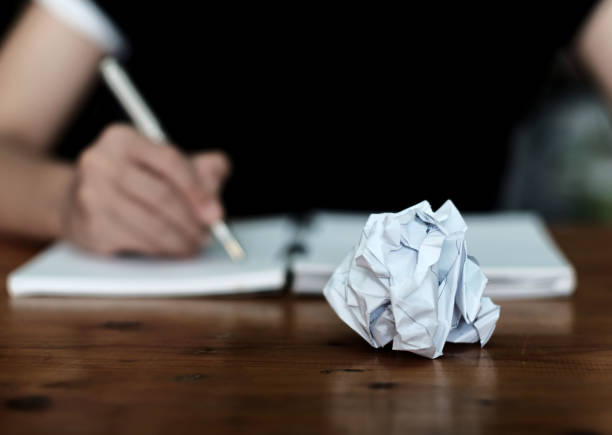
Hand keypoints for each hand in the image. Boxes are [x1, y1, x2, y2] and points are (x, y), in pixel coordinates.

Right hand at [62, 124, 229, 256]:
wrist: (78, 202)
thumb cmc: (135, 181)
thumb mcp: (167, 165)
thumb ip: (202, 168)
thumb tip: (216, 185)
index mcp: (122, 138)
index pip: (169, 161)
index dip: (197, 189)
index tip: (215, 214)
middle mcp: (100, 162)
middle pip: (161, 195)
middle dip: (191, 221)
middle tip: (208, 236)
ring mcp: (90, 195)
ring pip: (151, 224)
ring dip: (180, 241)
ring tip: (193, 245)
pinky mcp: (89, 227)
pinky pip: (136, 243)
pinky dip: (161, 250)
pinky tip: (171, 250)